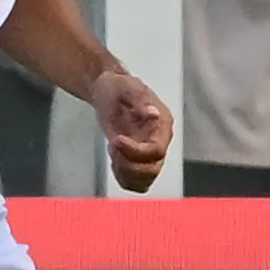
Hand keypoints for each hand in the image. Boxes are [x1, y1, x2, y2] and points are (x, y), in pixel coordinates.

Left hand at [91, 67, 172, 192]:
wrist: (108, 91)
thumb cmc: (117, 87)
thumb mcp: (126, 87)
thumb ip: (140, 101)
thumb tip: (153, 113)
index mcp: (162, 124)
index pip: (156, 150)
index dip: (136, 151)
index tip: (116, 140)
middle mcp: (159, 141)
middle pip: (152, 168)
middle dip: (128, 163)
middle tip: (112, 145)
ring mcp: (149, 152)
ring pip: (145, 179)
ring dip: (125, 171)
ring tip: (113, 150)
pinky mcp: (138, 159)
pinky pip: (136, 182)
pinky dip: (123, 178)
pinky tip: (114, 161)